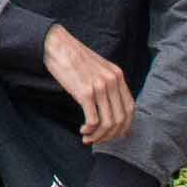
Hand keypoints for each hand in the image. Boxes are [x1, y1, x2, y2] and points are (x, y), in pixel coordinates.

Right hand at [39, 25, 134, 143]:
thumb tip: (110, 107)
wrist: (57, 45)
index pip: (130, 108)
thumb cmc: (74, 58)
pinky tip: (82, 130)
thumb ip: (108, 84)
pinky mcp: (85, 92)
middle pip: (120, 118)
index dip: (124, 126)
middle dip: (110, 135)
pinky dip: (89, 130)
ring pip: (108, 123)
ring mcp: (100, 87)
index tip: (114, 134)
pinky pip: (93, 120)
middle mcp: (112, 81)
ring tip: (88, 138)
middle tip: (98, 140)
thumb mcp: (98, 68)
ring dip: (98, 136)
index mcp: (117, 75)